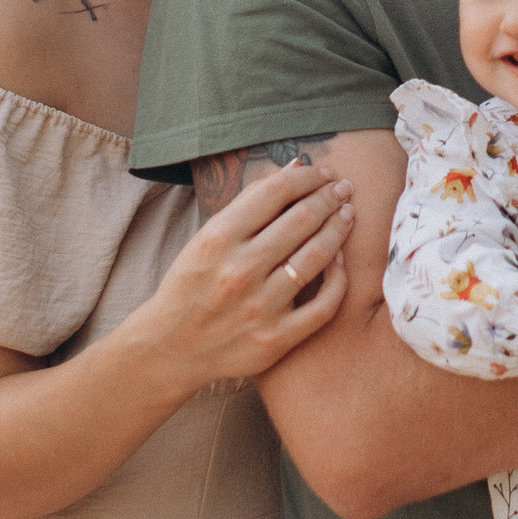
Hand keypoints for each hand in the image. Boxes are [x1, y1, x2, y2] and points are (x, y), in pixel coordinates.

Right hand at [154, 154, 351, 380]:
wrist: (171, 349)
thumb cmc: (190, 286)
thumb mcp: (205, 239)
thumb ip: (248, 205)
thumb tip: (294, 169)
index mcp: (218, 239)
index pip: (276, 192)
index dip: (308, 176)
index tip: (324, 172)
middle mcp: (239, 270)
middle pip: (303, 219)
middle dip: (330, 197)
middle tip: (344, 188)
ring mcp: (260, 307)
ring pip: (318, 256)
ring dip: (339, 228)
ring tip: (346, 215)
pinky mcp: (275, 339)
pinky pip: (324, 305)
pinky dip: (338, 278)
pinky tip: (339, 261)